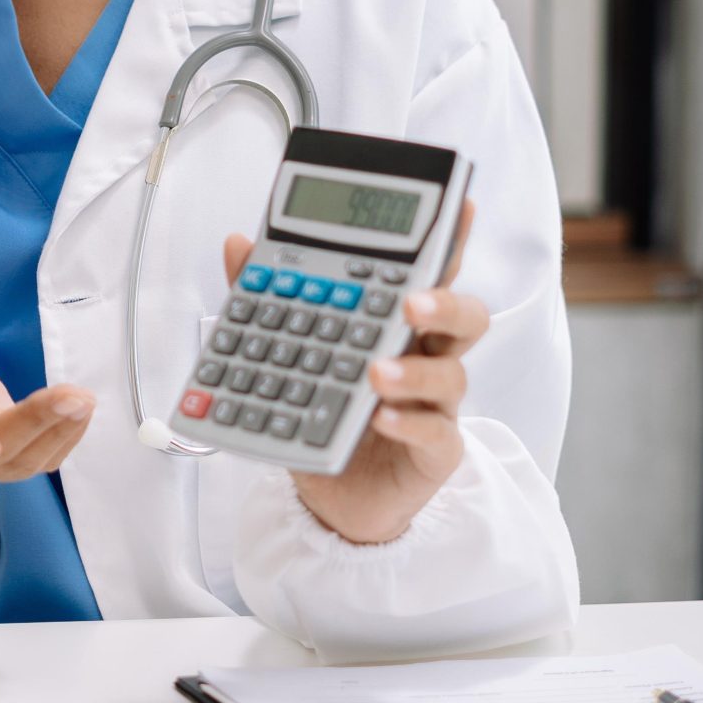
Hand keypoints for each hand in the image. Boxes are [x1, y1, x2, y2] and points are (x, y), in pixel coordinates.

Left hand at [222, 199, 485, 545]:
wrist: (333, 496)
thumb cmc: (327, 413)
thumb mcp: (292, 349)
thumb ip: (270, 296)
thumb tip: (238, 244)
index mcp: (398, 323)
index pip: (431, 274)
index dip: (449, 242)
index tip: (460, 206)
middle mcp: (425, 357)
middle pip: (463, 316)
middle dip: (442, 301)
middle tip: (409, 301)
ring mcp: (434, 405)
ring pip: (452, 375)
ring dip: (415, 371)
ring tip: (375, 373)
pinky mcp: (433, 452)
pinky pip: (436, 435)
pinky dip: (409, 424)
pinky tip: (381, 418)